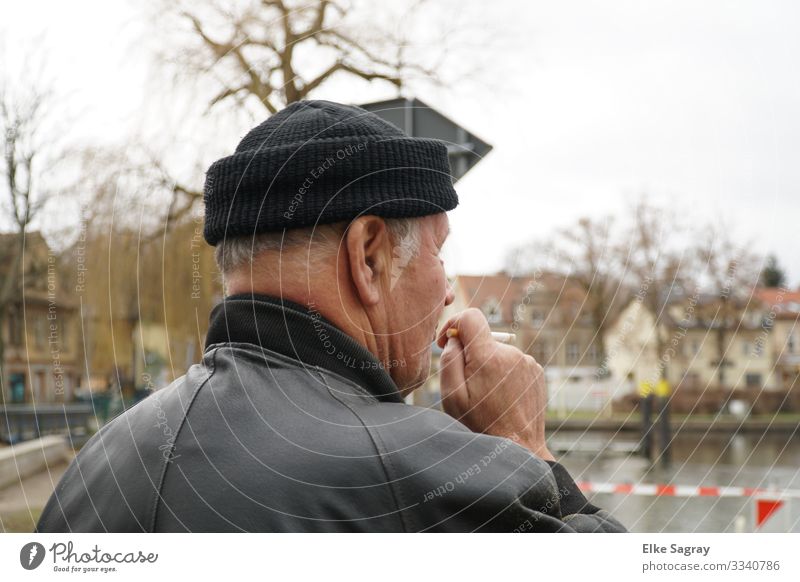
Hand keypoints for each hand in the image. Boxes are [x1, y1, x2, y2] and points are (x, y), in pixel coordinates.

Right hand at [436, 308, 554, 461]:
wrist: (518, 448)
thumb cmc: (480, 424)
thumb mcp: (452, 397)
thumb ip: (449, 361)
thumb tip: (455, 340)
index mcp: (488, 356)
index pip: (471, 317)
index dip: (454, 324)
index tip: (446, 342)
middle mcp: (511, 353)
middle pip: (483, 339)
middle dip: (470, 355)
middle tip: (466, 385)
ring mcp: (527, 362)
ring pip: (497, 352)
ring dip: (488, 367)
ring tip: (487, 397)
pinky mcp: (536, 372)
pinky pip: (512, 363)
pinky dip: (503, 374)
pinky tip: (502, 398)